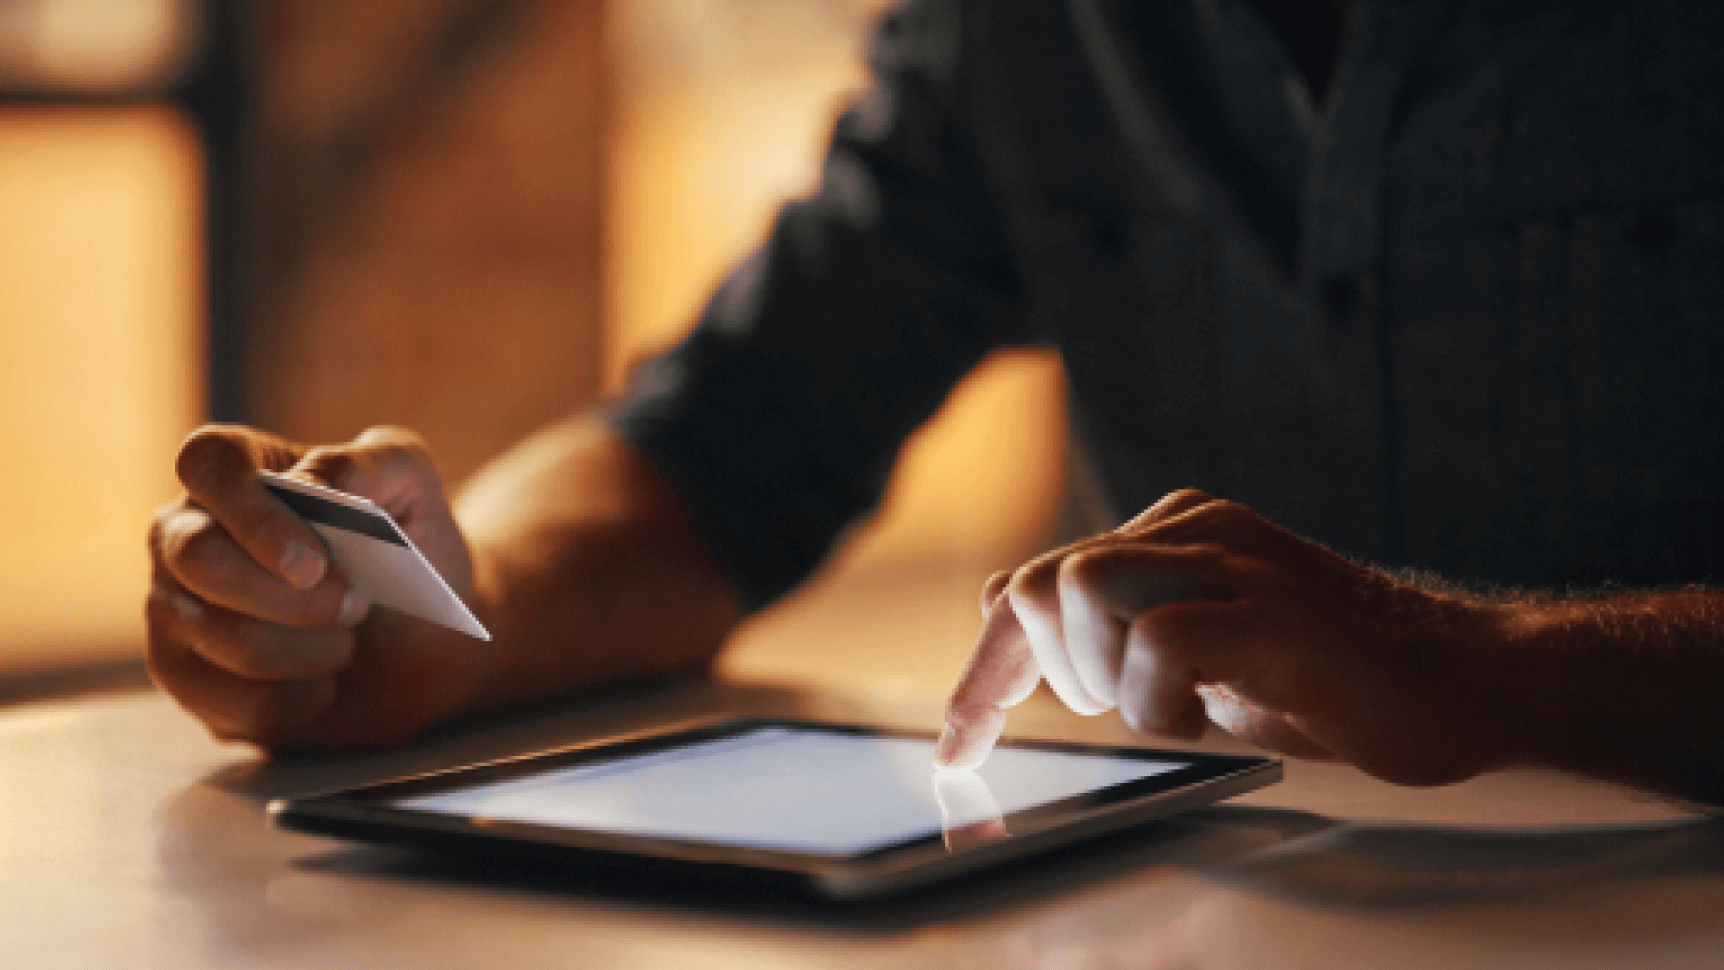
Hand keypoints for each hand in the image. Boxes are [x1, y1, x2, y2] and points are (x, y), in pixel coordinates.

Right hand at [146, 424, 489, 748]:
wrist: (423, 635)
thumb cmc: (408, 548)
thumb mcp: (415, 486)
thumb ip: (374, 463)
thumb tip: (312, 483)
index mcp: (236, 469)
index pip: (207, 462)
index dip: (255, 514)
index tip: (313, 563)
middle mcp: (184, 531)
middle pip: (199, 556)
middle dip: (290, 595)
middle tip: (355, 606)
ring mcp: (172, 606)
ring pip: (224, 636)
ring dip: (311, 648)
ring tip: (347, 640)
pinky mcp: (186, 677)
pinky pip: (234, 701)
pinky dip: (302, 699)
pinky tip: (325, 684)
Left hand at [935, 490, 1513, 786]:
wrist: (1473, 681)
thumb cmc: (1337, 679)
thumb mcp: (1206, 659)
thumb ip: (1124, 638)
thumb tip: (1022, 631)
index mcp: (1175, 532)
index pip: (1036, 581)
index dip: (986, 667)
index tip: (960, 739)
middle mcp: (1193, 528)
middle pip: (1039, 579)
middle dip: (1031, 674)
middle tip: (1107, 713)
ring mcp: (1233, 561)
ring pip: (1081, 589)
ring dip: (1099, 676)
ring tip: (1165, 707)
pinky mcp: (1269, 610)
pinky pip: (1158, 641)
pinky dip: (1158, 701)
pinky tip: (1211, 714)